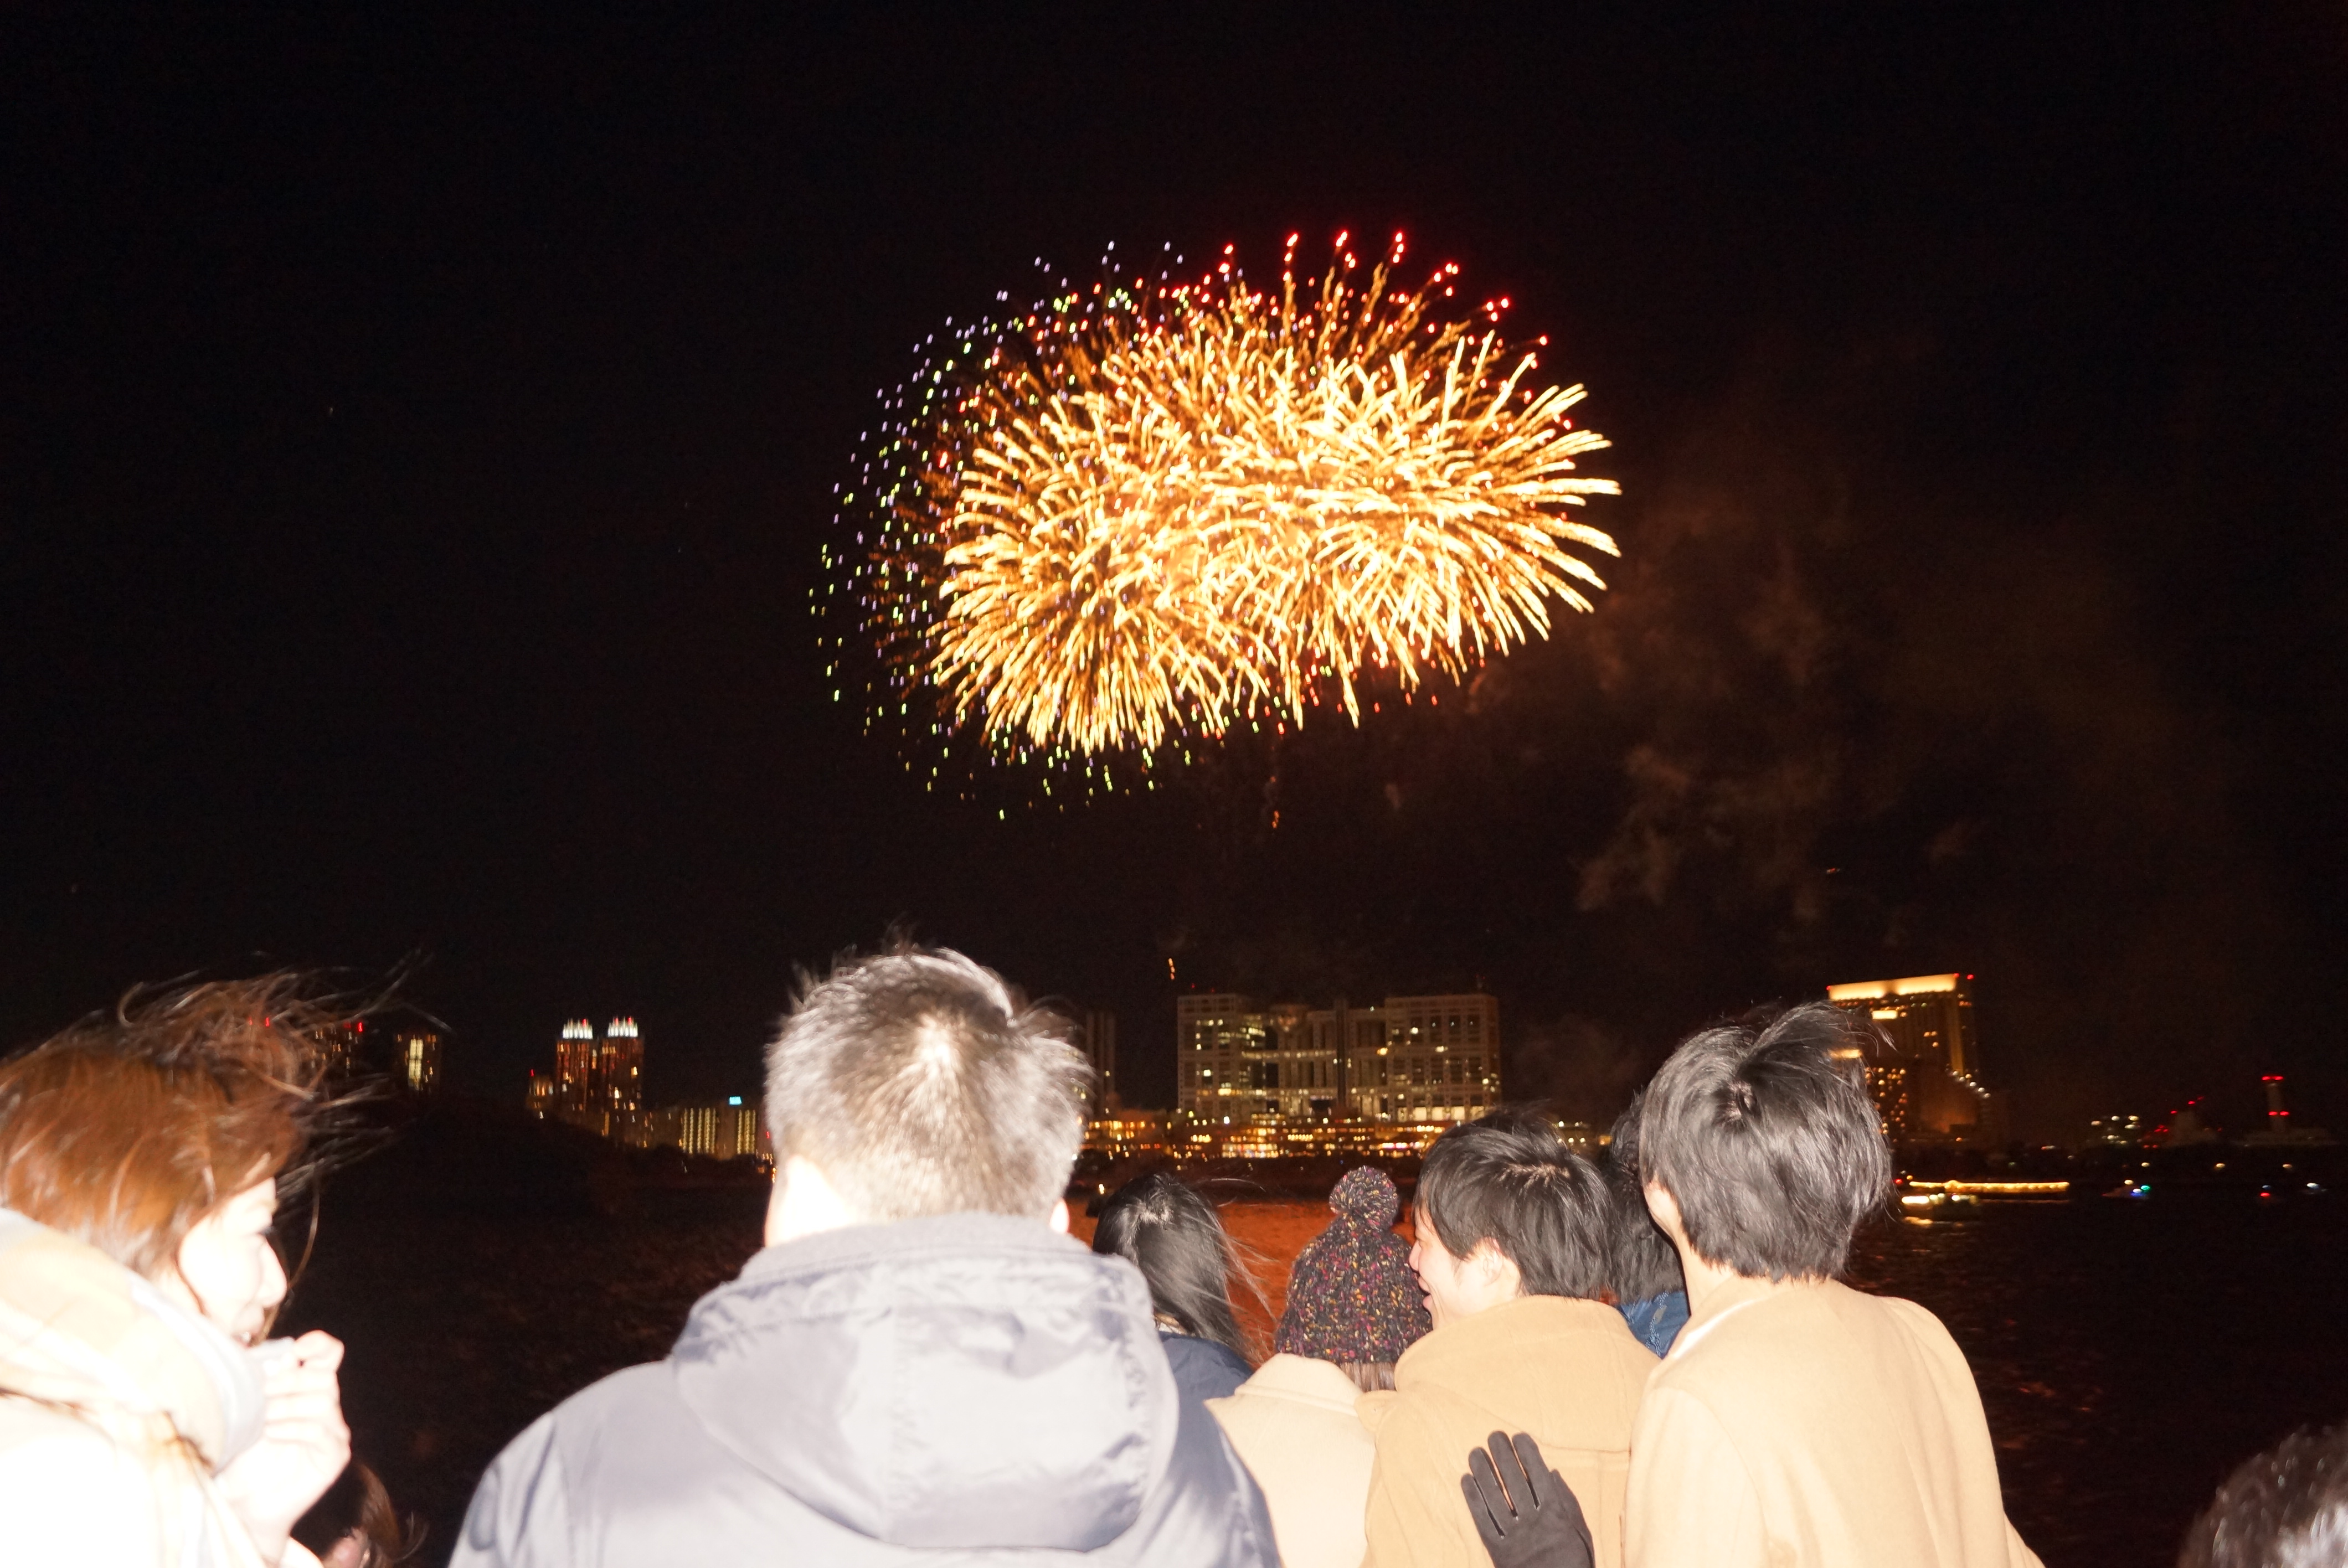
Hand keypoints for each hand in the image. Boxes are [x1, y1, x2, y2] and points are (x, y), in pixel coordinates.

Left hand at [214, 1330, 352, 1565]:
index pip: (329, 1354)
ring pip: (324, 1401)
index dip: (318, 1344)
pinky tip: (272, 1435)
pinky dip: (293, 1429)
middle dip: (290, 1382)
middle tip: (262, 1395)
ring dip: (288, 1407)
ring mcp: (334, 1432)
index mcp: (307, 1388)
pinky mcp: (334, 1456)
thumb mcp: (245, 1413)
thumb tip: (257, 1349)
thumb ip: (257, 1381)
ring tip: (264, 1422)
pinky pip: (321, 1432)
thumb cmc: (241, 1454)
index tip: (295, 1351)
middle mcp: (326, 1406)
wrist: (241, 1500)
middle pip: (324, 1377)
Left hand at [1461, 1430, 1591, 1567]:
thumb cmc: (1573, 1563)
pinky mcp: (1499, 1553)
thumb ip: (1567, 1502)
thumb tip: (1551, 1472)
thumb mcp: (1580, 1533)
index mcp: (1557, 1517)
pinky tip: (1466, 1481)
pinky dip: (1473, 1500)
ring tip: (1475, 1452)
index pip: (1539, 1477)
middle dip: (1503, 1456)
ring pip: (1495, 1499)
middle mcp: (1534, 1524)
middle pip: (1514, 1483)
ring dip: (1483, 1473)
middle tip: (1493, 1435)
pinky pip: (1483, 1522)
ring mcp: (1515, 1539)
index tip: (1519, 1436)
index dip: (1528, 1455)